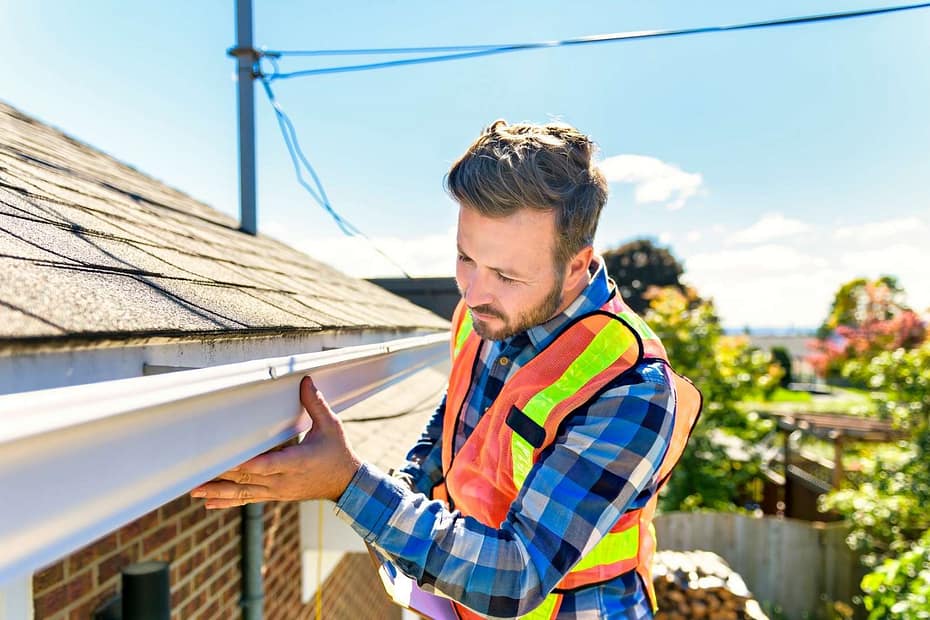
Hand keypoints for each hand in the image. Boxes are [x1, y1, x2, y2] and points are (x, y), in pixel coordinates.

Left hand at [191, 376, 361, 507]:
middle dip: (221, 476)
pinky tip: (209, 504)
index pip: (266, 464)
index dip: (245, 464)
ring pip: (244, 492)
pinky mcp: (275, 495)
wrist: (346, 484)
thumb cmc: (338, 452)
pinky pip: (248, 500)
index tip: (226, 461)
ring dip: (218, 492)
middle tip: (196, 473)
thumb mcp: (332, 426)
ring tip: (194, 491)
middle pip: (247, 478)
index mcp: (297, 462)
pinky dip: (228, 502)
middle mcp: (284, 480)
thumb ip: (316, 404)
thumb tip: (305, 381)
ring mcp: (278, 491)